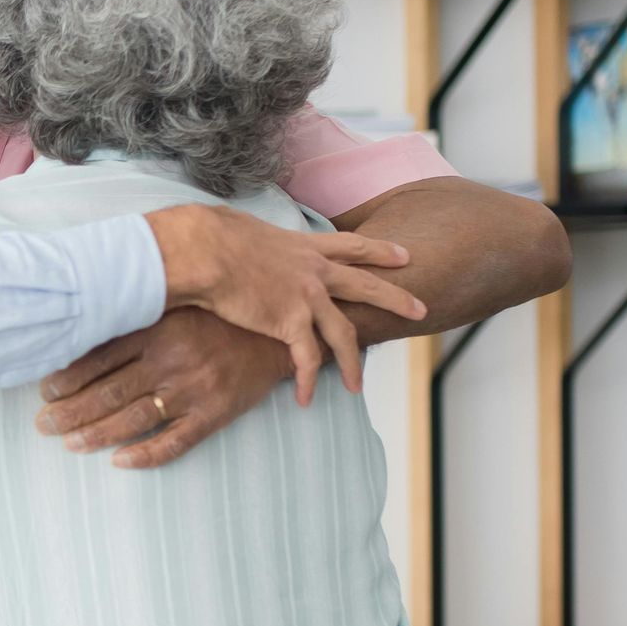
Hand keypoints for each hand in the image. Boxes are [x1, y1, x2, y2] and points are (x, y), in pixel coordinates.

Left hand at [36, 312, 295, 467]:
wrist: (277, 333)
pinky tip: (119, 462)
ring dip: (95, 435)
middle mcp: (171, 361)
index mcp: (157, 329)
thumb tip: (85, 328)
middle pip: (108, 393)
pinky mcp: (214, 414)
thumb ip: (137, 317)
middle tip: (43, 425)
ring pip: (133, 420)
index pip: (98, 359)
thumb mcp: (176, 306)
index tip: (44, 392)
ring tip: (70, 444)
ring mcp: (193, 390)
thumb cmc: (218, 317)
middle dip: (69, 413)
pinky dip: (145, 455)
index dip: (66, 379)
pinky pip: (174, 442)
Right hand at [145, 209, 423, 404]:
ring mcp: (307, 297)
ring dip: (352, 362)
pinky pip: (307, 359)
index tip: (404, 255)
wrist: (206, 251)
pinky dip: (305, 381)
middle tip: (420, 309)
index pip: (351, 246)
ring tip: (357, 385)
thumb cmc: (210, 235)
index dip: (380, 251)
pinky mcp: (290, 323)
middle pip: (365, 285)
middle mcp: (313, 271)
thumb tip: (231, 235)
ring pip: (344, 333)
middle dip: (396, 298)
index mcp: (302, 246)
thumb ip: (249, 237)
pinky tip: (304, 398)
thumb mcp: (241, 227)